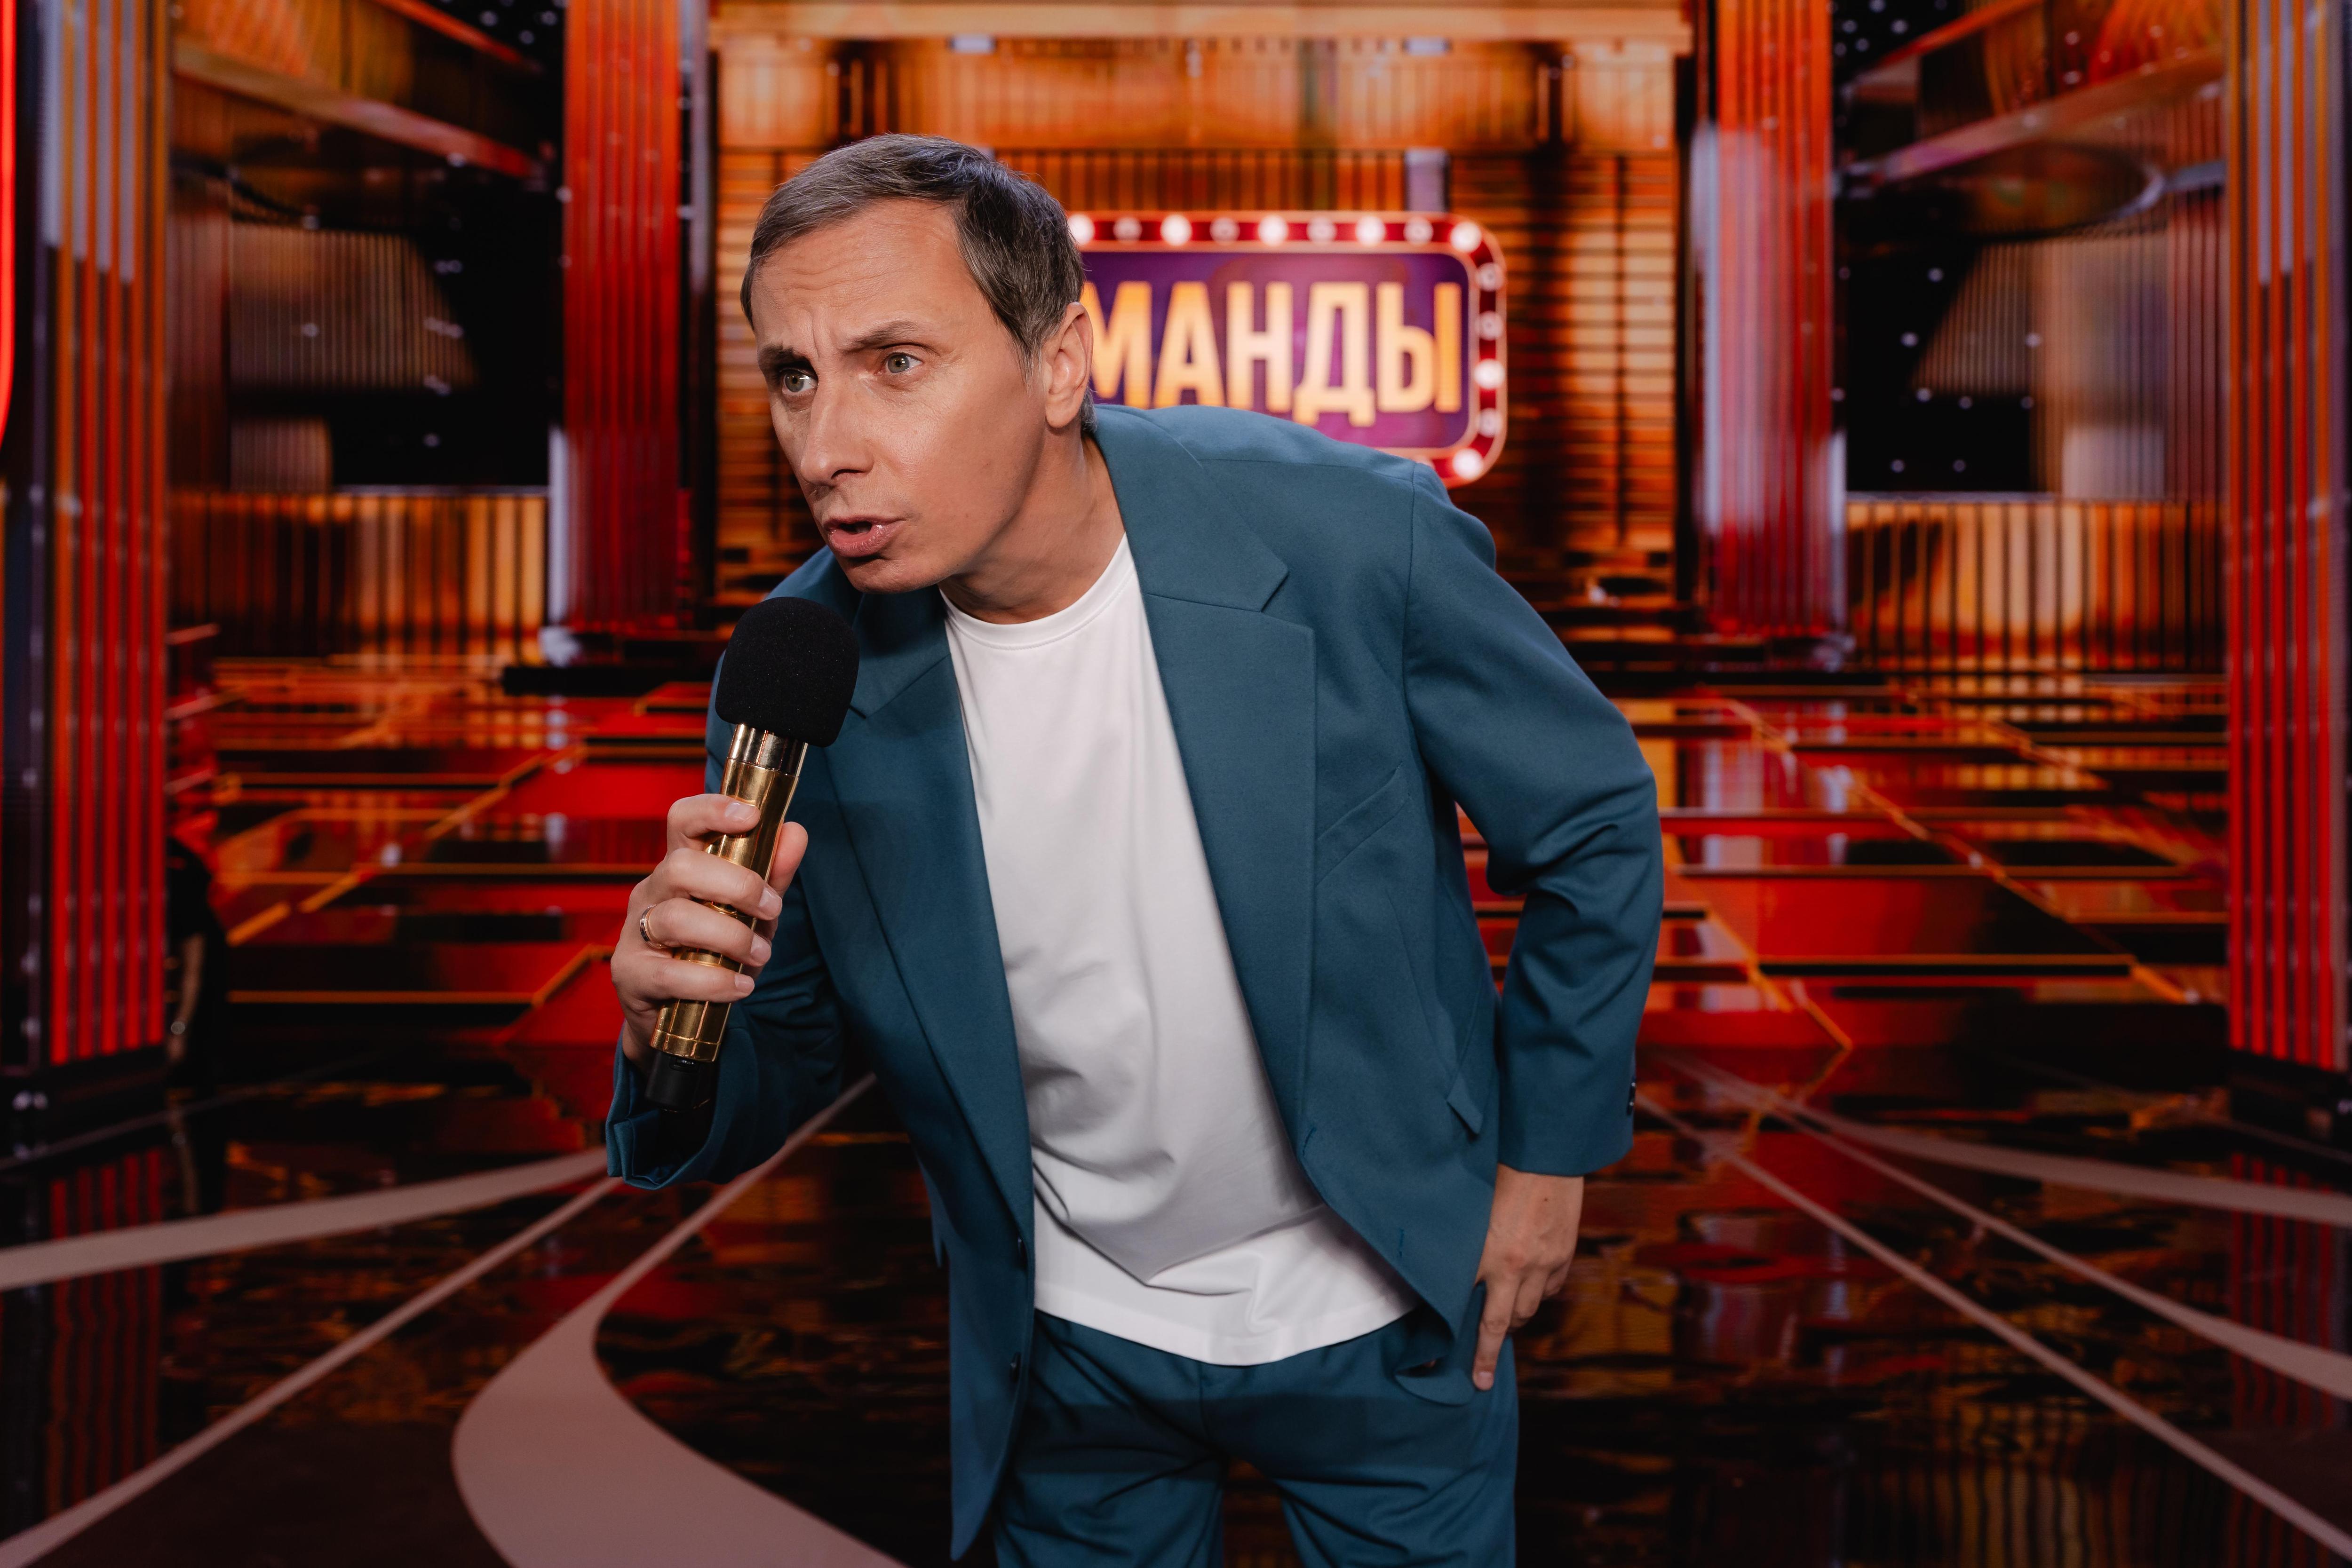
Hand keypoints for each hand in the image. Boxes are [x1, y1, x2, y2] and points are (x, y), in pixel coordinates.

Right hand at [613, 796, 808, 1066]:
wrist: (678, 1017)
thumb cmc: (715, 953)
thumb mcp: (752, 914)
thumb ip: (772, 875)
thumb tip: (795, 832)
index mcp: (679, 866)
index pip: (682, 821)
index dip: (713, 810)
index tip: (752, 816)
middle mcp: (652, 891)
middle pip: (681, 866)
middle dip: (736, 884)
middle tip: (771, 908)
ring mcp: (635, 932)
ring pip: (676, 918)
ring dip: (731, 936)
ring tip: (761, 955)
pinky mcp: (631, 974)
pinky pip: (671, 974)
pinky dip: (715, 981)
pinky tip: (741, 986)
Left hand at [1471, 1165, 1583, 1390]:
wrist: (1544, 1155)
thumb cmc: (1496, 1174)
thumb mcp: (1468, 1215)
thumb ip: (1460, 1248)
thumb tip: (1448, 1276)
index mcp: (1486, 1257)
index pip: (1469, 1314)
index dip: (1466, 1348)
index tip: (1455, 1372)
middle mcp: (1516, 1267)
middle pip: (1502, 1322)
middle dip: (1490, 1348)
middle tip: (1481, 1369)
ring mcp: (1544, 1264)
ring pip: (1527, 1310)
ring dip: (1513, 1320)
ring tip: (1501, 1324)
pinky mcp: (1563, 1256)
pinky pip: (1548, 1290)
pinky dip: (1536, 1296)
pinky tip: (1527, 1292)